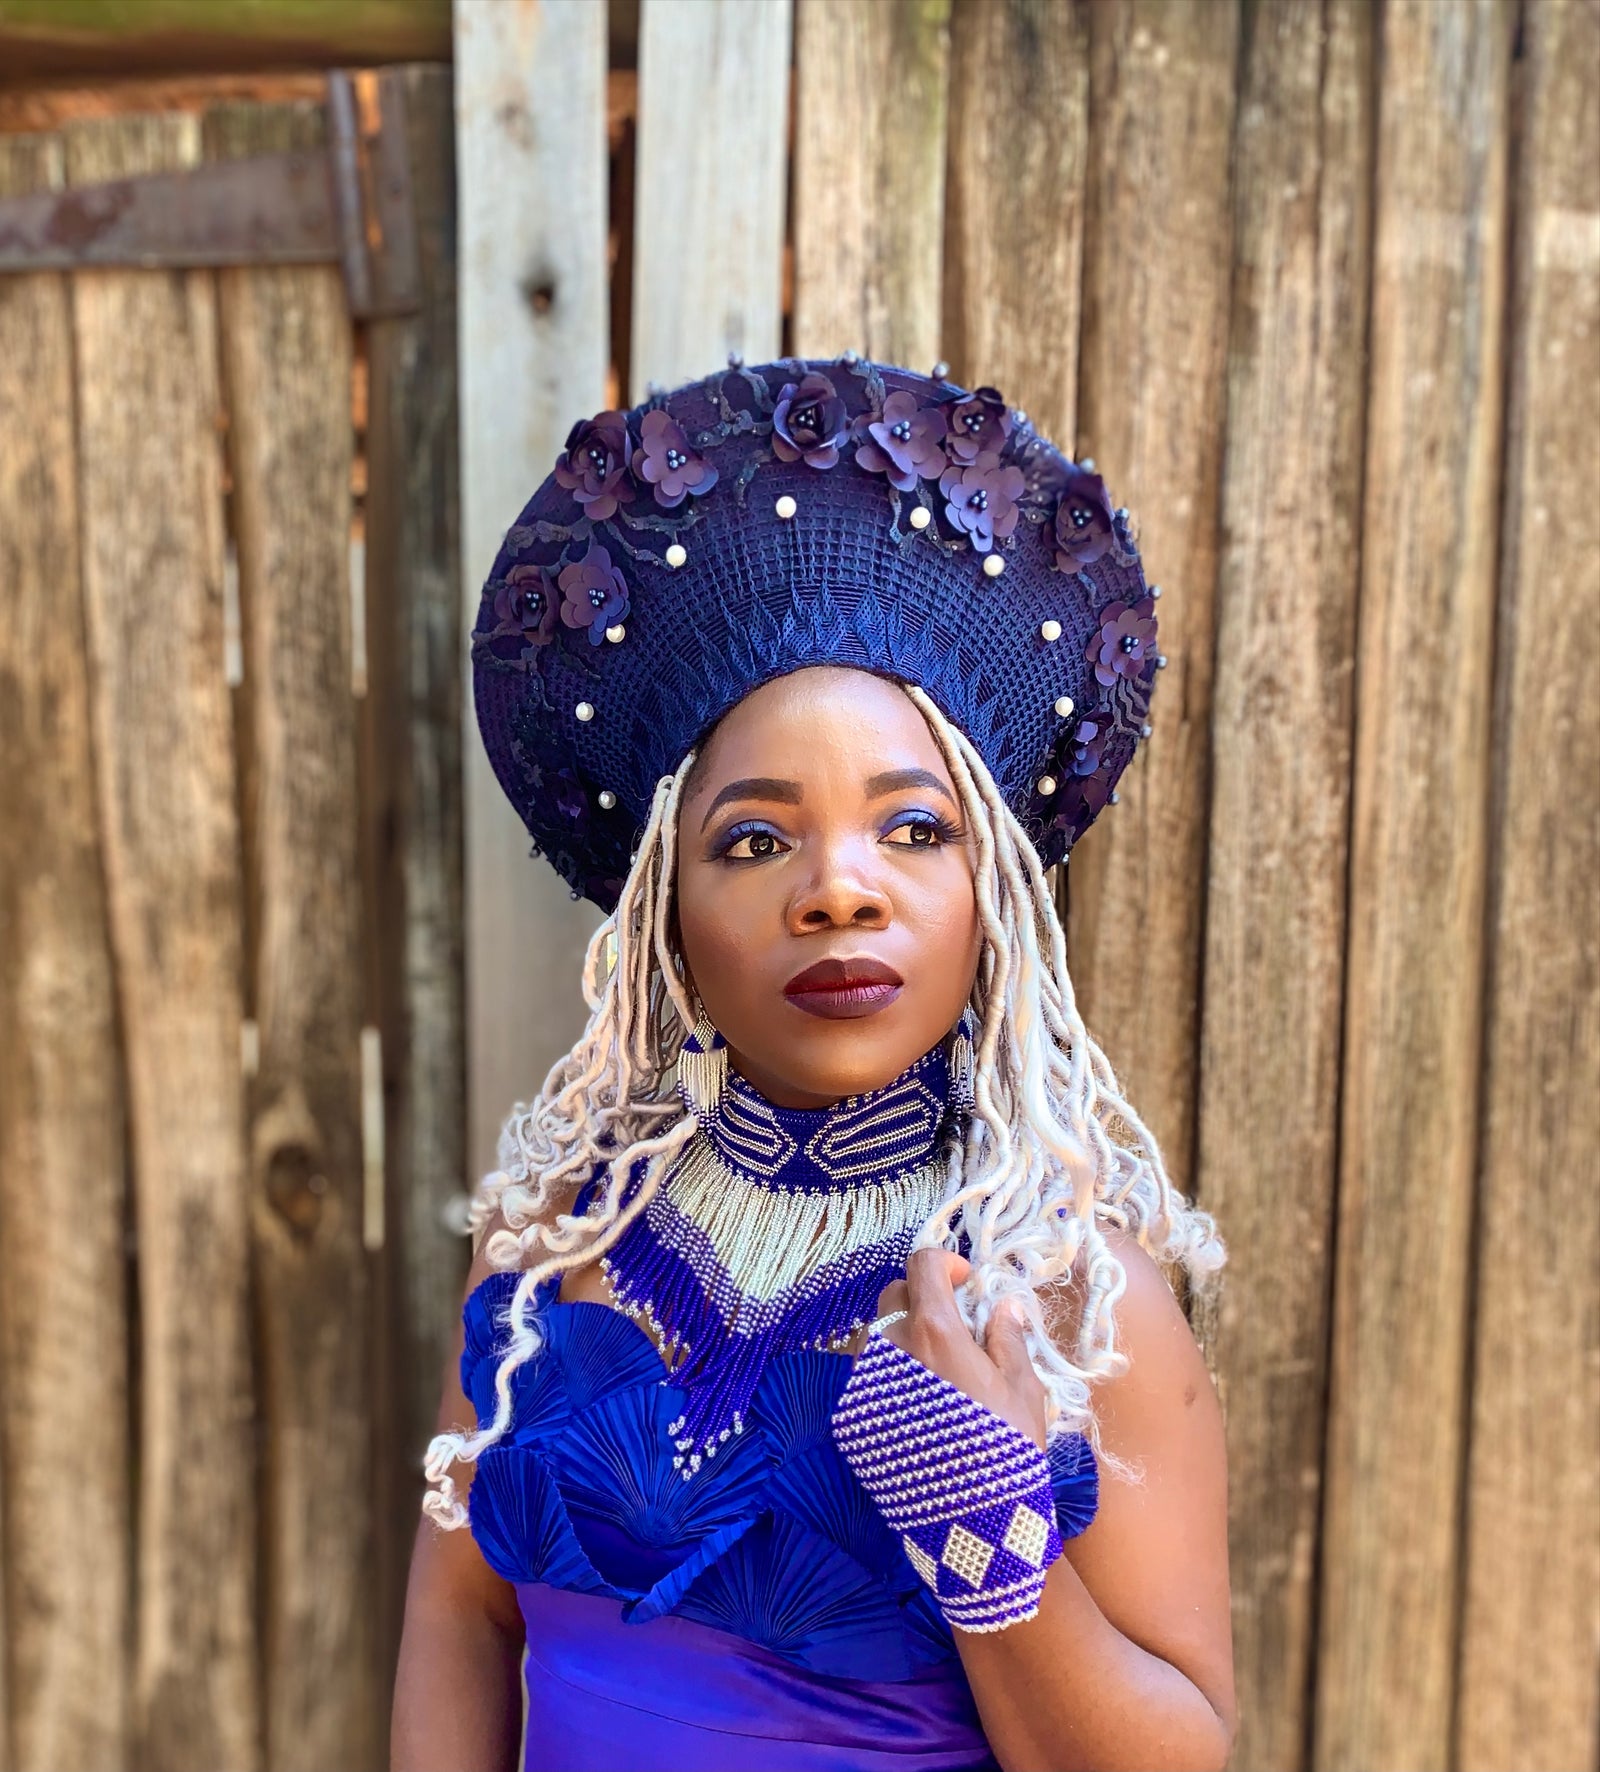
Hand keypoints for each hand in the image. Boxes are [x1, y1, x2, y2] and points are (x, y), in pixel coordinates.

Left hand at [870, 1249, 1048, 1449]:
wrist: (970, 1522)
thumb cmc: (1006, 1448)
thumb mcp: (1022, 1388)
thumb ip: (1008, 1338)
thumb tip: (1003, 1305)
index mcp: (933, 1330)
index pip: (923, 1265)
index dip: (945, 1263)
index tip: (964, 1282)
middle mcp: (889, 1348)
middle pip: (894, 1296)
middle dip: (922, 1299)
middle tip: (953, 1327)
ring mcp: (864, 1383)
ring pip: (876, 1337)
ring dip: (903, 1338)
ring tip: (934, 1370)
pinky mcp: (850, 1418)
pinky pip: (866, 1379)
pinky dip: (888, 1378)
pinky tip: (917, 1405)